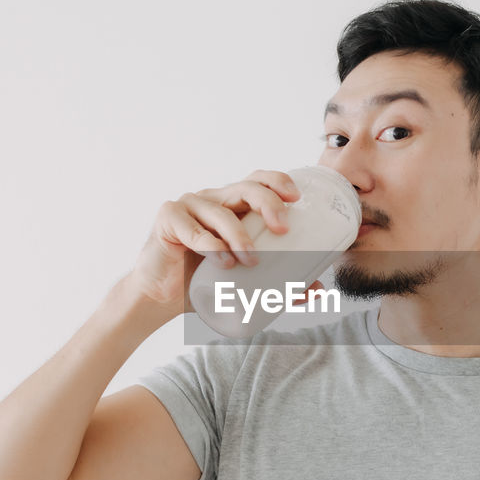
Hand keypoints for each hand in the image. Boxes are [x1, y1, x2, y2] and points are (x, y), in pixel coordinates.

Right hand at [128, 169, 304, 313]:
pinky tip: (223, 261)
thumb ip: (280, 284)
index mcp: (232, 206)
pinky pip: (192, 229)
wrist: (161, 299)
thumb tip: (318, 291)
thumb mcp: (246, 282)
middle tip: (283, 229)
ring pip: (221, 212)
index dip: (278, 182)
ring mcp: (188, 206)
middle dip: (268, 203)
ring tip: (251, 260)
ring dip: (240, 236)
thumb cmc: (203, 282)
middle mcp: (212, 199)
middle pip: (245, 188)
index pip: (258, 181)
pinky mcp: (168, 219)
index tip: (296, 199)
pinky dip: (210, 246)